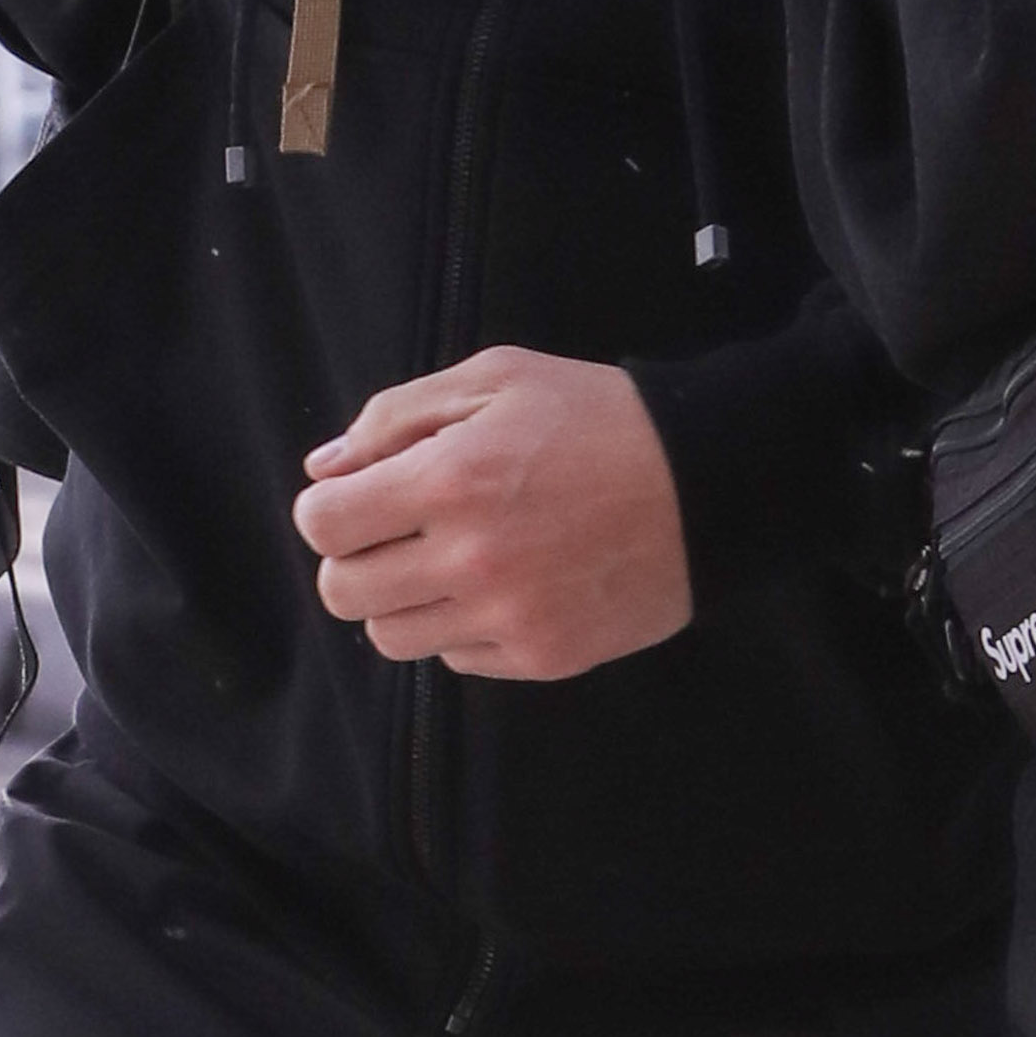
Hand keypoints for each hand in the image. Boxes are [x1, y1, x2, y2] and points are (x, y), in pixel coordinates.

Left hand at [293, 346, 693, 681]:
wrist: (711, 480)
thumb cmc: (600, 416)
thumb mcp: (499, 377)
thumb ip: (398, 414)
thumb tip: (325, 468)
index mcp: (451, 479)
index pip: (324, 524)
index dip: (331, 506)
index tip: (363, 494)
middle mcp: (469, 558)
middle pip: (342, 591)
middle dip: (356, 556)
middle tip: (401, 529)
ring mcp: (506, 617)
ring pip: (390, 636)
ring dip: (403, 598)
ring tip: (451, 558)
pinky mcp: (541, 657)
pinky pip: (455, 659)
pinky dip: (461, 626)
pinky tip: (502, 584)